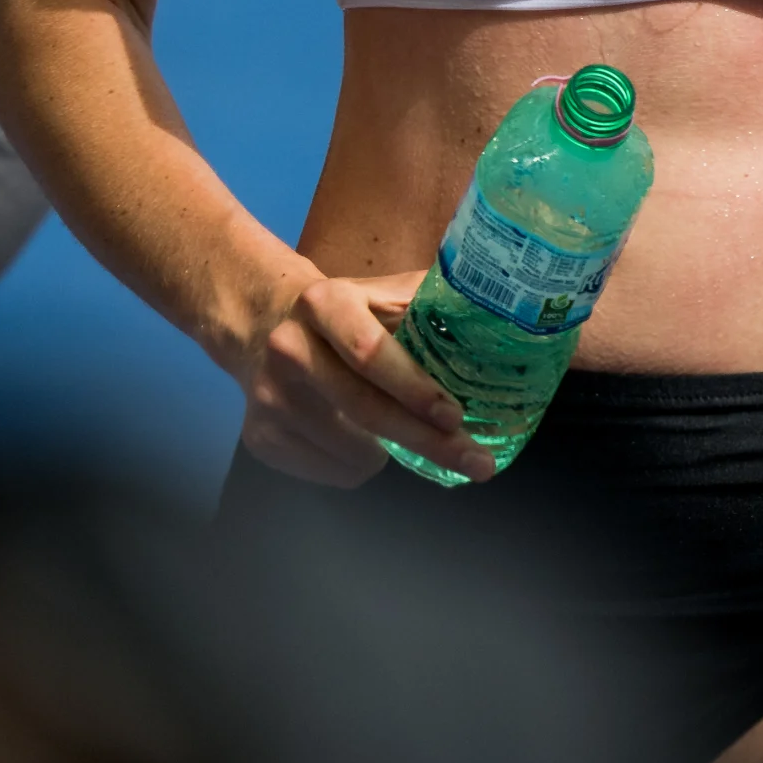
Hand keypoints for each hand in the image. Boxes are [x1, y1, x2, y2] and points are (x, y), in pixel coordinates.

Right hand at [232, 267, 493, 484]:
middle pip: (364, 409)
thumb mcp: (380, 291)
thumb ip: (430, 304)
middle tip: (476, 462)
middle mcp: (290, 349)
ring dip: (393, 456)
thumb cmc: (345, 310)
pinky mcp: (259, 438)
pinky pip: (327, 471)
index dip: (415, 388)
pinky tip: (367, 445)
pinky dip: (359, 468)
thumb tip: (503, 320)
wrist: (261, 323)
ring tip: (413, 439)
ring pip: (348, 449)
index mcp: (325, 303)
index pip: (371, 353)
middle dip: (427, 441)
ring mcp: (269, 398)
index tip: (456, 416)